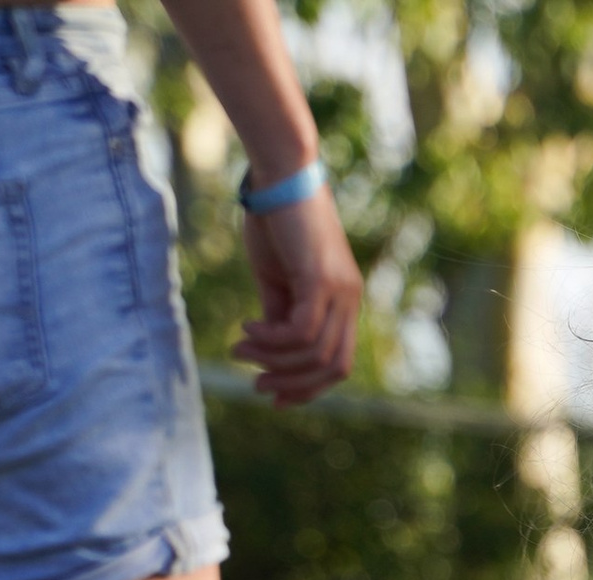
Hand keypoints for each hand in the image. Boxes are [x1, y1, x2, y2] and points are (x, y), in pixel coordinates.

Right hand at [234, 185, 360, 405]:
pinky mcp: (321, 279)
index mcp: (343, 303)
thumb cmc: (274, 219)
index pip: (338, 364)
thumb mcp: (275, 277)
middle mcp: (350, 301)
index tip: (272, 394)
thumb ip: (278, 313)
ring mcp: (340, 291)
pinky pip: (303, 330)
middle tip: (256, 385)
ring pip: (317, 353)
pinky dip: (274, 340)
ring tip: (242, 351)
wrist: (278, 172)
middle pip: (335, 369)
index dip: (309, 388)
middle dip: (295, 385)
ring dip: (275, 361)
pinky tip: (248, 330)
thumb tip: (270, 349)